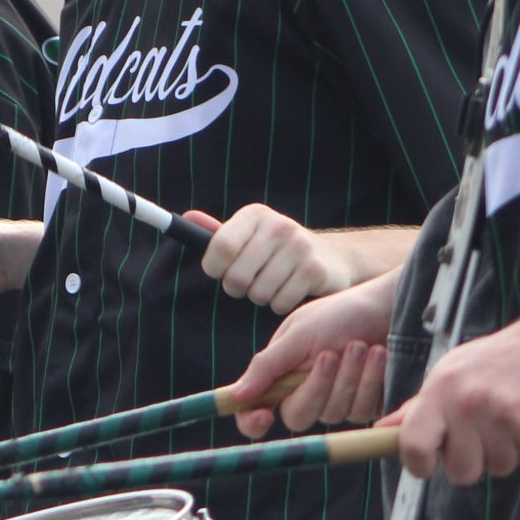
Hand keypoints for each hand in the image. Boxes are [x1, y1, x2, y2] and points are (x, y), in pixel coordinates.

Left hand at [198, 203, 351, 313]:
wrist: (333, 257)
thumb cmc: (278, 250)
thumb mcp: (249, 235)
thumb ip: (219, 233)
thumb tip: (186, 217)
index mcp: (255, 215)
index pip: (220, 246)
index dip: (213, 268)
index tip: (219, 272)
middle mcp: (278, 226)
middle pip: (236, 276)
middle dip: (237, 288)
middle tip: (249, 282)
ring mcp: (299, 247)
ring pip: (258, 294)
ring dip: (261, 297)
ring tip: (273, 284)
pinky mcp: (315, 270)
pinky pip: (280, 303)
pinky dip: (280, 305)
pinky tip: (291, 290)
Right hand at [227, 277, 394, 437]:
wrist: (389, 308)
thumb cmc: (341, 314)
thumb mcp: (300, 334)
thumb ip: (267, 366)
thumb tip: (235, 395)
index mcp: (280, 373)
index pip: (255, 409)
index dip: (252, 421)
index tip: (264, 417)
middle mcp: (304, 392)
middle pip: (297, 417)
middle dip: (317, 386)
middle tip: (330, 354)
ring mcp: (335, 402)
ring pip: (333, 414)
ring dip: (348, 377)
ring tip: (360, 345)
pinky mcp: (365, 406)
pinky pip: (361, 411)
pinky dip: (369, 381)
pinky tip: (378, 355)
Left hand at [388, 308, 519, 483]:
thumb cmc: (501, 360)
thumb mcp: (453, 372)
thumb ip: (420, 406)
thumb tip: (382, 430)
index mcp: (442, 388)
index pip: (413, 445)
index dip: (417, 464)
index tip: (428, 464)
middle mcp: (469, 401)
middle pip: (461, 471)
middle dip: (473, 462)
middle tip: (485, 434)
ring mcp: (505, 414)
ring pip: (498, 469)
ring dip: (507, 452)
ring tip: (513, 418)